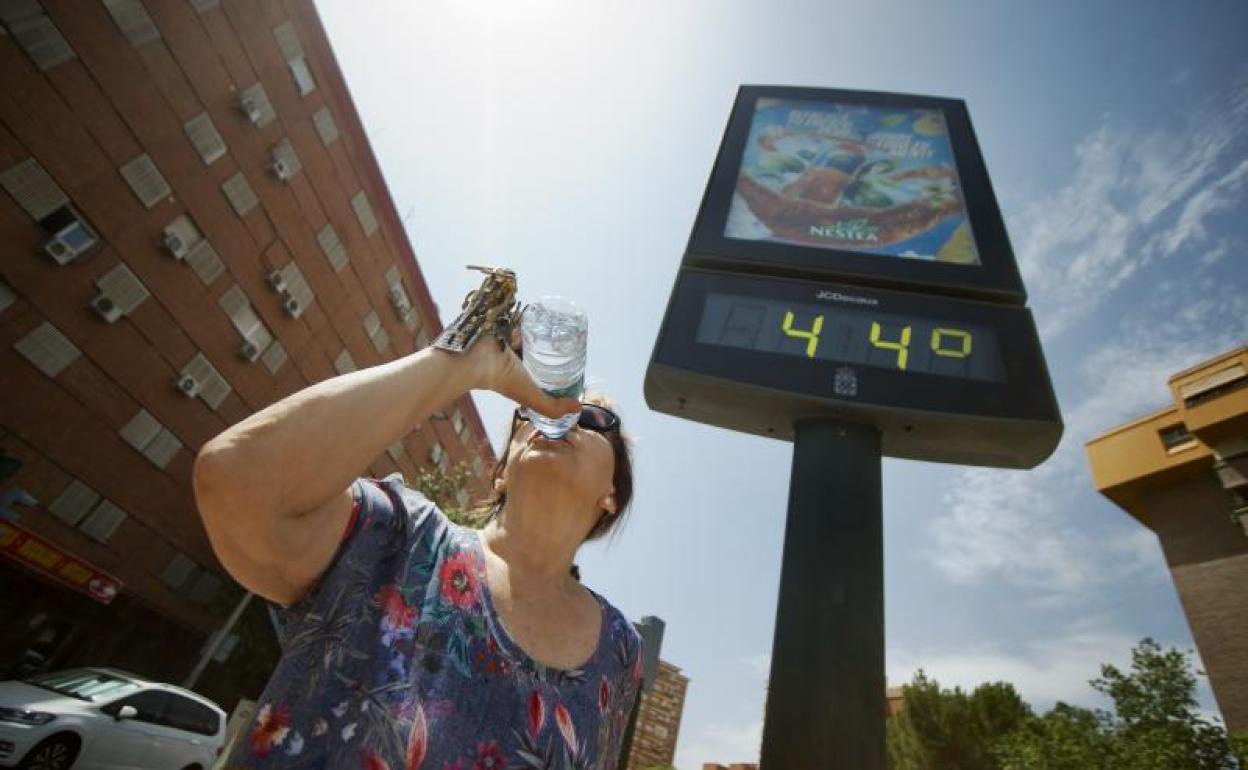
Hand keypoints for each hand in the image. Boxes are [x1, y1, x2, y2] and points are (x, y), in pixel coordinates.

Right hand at [462, 330, 580, 418]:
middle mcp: (511, 363)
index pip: (540, 376)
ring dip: (542, 334)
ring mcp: (507, 345)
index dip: (555, 372)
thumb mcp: (531, 396)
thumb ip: (552, 406)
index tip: (572, 365)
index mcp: (518, 379)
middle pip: (536, 356)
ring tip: (560, 327)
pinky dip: (530, 320)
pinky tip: (545, 315)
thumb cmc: (503, 379)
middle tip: (569, 342)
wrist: (477, 359)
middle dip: (551, 351)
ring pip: (529, 339)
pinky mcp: (502, 328)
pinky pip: (520, 323)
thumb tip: (578, 406)